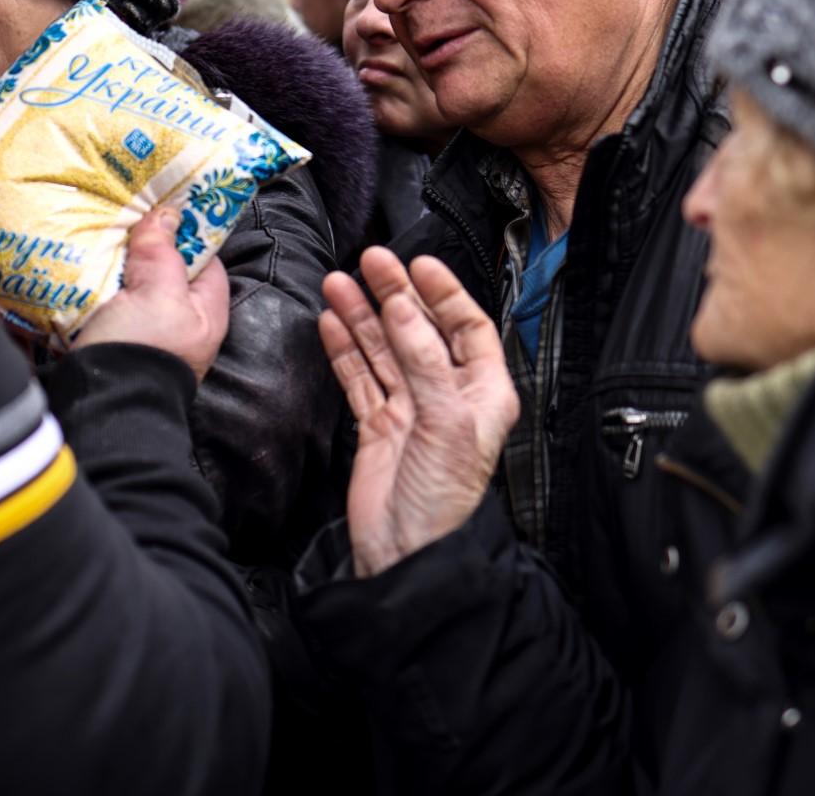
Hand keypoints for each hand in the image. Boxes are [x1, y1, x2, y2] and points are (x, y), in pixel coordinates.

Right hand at [75, 207, 229, 381]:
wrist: (102, 406)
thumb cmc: (144, 347)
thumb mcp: (158, 292)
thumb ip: (163, 252)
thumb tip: (167, 215)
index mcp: (206, 312)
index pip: (204, 259)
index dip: (185, 231)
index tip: (160, 208)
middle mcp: (180, 325)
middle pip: (165, 272)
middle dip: (144, 248)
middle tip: (122, 219)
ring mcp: (145, 336)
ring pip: (133, 288)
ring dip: (116, 267)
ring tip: (96, 237)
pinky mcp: (113, 343)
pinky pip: (107, 306)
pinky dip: (96, 289)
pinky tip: (80, 270)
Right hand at [320, 247, 519, 577]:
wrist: (406, 554)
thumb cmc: (443, 501)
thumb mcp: (444, 422)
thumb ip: (423, 359)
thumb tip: (401, 306)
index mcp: (483, 393)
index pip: (467, 327)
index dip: (443, 293)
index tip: (418, 263)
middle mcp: (448, 395)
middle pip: (419, 330)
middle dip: (394, 294)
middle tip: (370, 260)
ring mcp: (411, 409)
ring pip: (384, 348)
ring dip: (361, 316)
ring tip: (337, 283)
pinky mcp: (378, 426)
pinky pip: (360, 376)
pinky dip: (344, 349)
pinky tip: (331, 323)